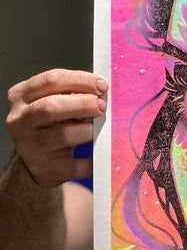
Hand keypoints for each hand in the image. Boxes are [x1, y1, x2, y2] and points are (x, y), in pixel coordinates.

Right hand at [6, 69, 107, 187]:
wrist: (38, 163)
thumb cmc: (51, 126)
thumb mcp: (53, 105)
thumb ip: (72, 95)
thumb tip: (103, 91)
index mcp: (20, 97)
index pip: (50, 80)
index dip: (80, 81)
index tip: (103, 85)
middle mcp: (20, 120)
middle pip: (51, 106)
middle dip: (83, 104)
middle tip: (103, 106)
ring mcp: (30, 146)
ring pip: (64, 135)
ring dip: (89, 130)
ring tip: (102, 129)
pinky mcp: (45, 169)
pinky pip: (76, 165)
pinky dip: (93, 159)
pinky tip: (102, 153)